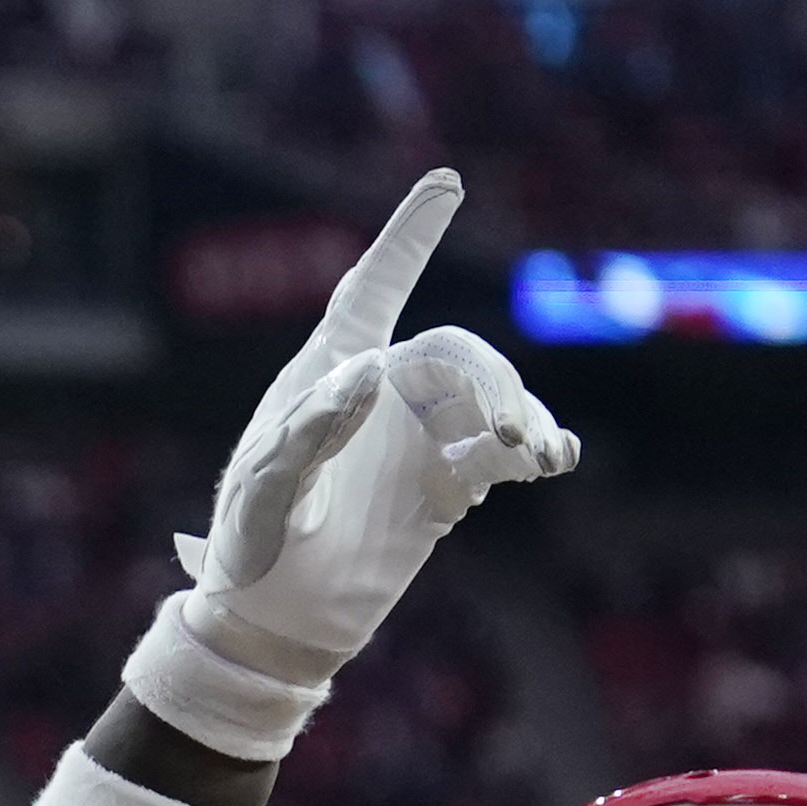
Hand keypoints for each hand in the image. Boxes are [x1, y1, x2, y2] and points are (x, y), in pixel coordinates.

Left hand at [129, 173, 578, 753]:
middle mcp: (380, 395)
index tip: (448, 181)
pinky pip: (505, 452)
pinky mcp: (446, 485)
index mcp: (326, 376)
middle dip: (491, 379)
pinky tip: (555, 458)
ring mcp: (418, 439)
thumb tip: (372, 370)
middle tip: (504, 431)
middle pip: (457, 353)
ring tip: (537, 453)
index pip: (371, 288)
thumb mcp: (263, 494)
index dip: (409, 236)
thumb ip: (310, 432)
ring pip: (492, 398)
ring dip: (524, 415)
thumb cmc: (251, 551)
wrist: (277, 624)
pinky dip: (537, 447)